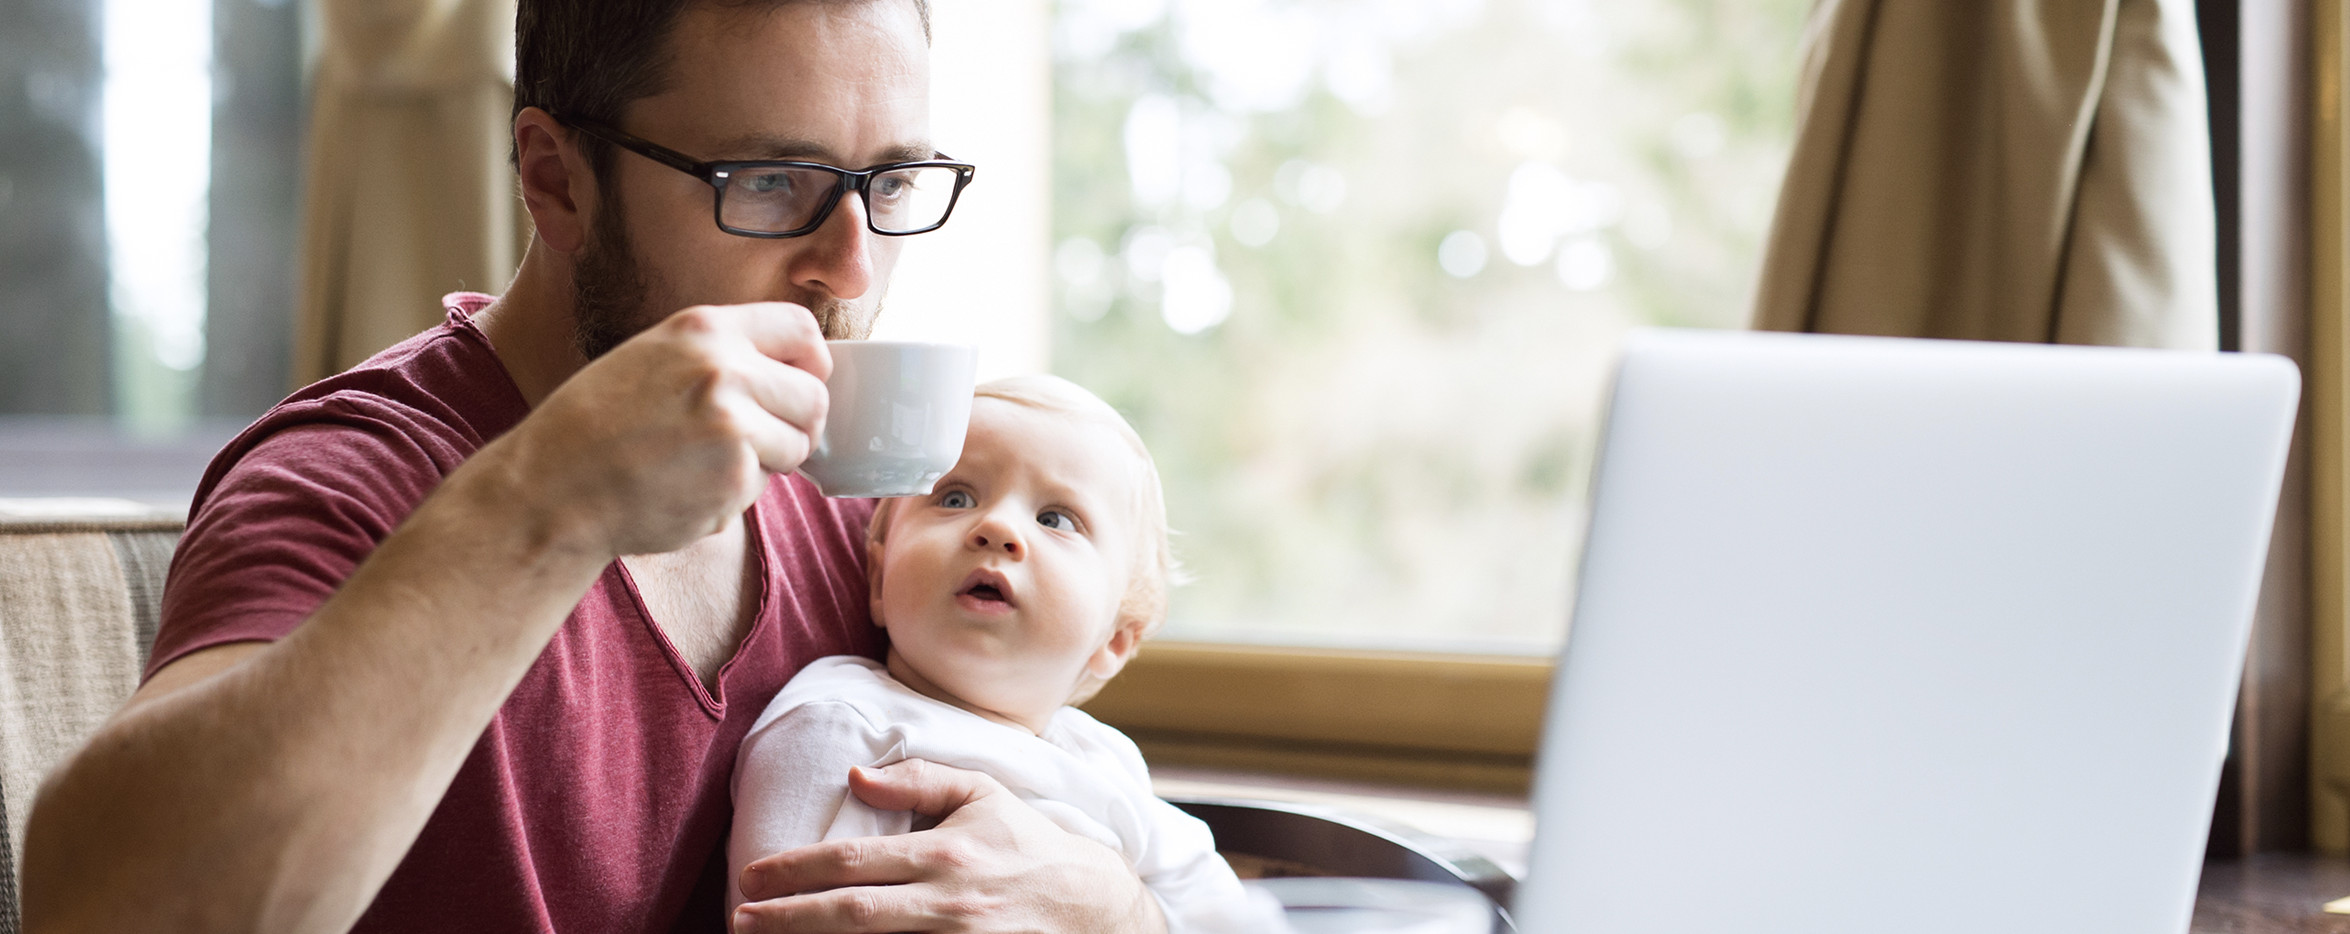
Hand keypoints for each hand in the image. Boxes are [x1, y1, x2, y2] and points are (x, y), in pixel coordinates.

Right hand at [495, 302, 830, 556]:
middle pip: (815, 395)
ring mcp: (732, 425)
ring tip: (708, 462)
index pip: (802, 329)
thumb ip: (722, 354)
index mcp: (704, 329)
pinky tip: (687, 488)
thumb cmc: (598, 424)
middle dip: (796, 424)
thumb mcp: (656, 357)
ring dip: (768, 462)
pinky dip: (734, 495)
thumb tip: (796, 372)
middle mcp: (724, 369)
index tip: (799, 384)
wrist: (551, 486)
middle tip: (757, 441)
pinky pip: (763, 486)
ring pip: (798, 445)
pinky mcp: (732, 478)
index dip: (811, 363)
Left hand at [734, 759, 1167, 933]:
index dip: (795, 871)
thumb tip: (856, 777)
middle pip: (851, 913)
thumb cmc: (1028, 844)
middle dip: (788, 918)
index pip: (854, 862)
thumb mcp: (983, 794)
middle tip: (740, 918)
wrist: (1093, 906)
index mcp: (946, 852)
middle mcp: (948, 902)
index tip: (752, 878)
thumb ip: (919, 781)